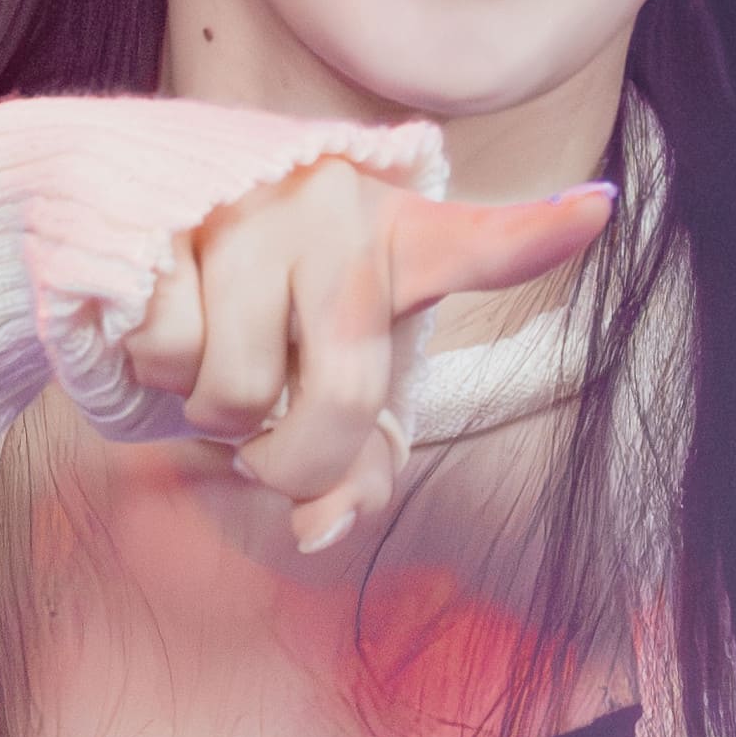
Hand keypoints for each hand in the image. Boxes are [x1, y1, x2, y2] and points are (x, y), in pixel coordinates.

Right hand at [115, 163, 615, 553]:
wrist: (139, 218)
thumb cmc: (261, 311)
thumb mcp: (325, 374)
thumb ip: (350, 458)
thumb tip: (322, 530)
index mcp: (397, 242)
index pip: (477, 244)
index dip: (535, 232)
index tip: (596, 210)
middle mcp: (336, 211)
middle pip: (342, 395)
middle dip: (291, 463)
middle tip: (261, 456)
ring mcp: (253, 207)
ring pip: (234, 387)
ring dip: (205, 411)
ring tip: (206, 355)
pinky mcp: (169, 212)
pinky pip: (165, 350)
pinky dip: (151, 369)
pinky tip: (159, 316)